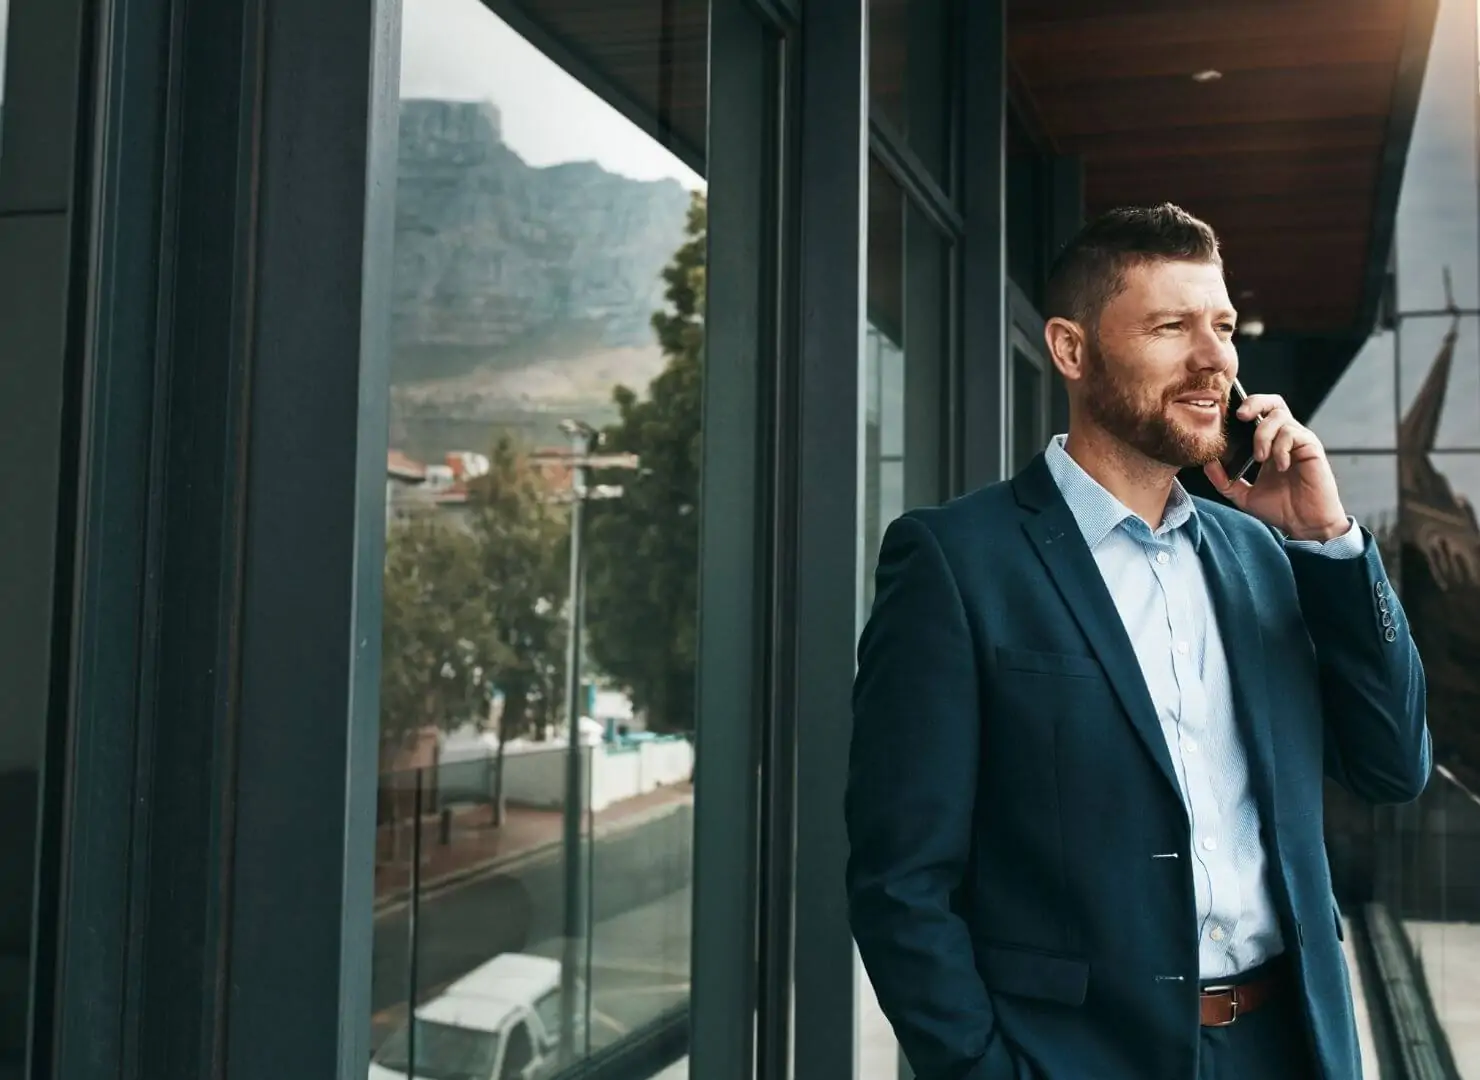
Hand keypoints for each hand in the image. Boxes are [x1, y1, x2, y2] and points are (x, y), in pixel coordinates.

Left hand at [1203, 393, 1348, 540]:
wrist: (1305, 524)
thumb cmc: (1280, 508)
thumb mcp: (1243, 495)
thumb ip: (1223, 480)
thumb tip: (1207, 462)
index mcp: (1269, 444)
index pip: (1257, 414)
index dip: (1241, 409)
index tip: (1223, 417)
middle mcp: (1284, 438)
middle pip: (1272, 402)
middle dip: (1254, 402)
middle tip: (1241, 417)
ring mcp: (1298, 441)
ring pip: (1278, 415)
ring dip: (1263, 434)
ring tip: (1260, 458)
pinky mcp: (1311, 447)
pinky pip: (1292, 434)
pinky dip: (1280, 448)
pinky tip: (1280, 467)